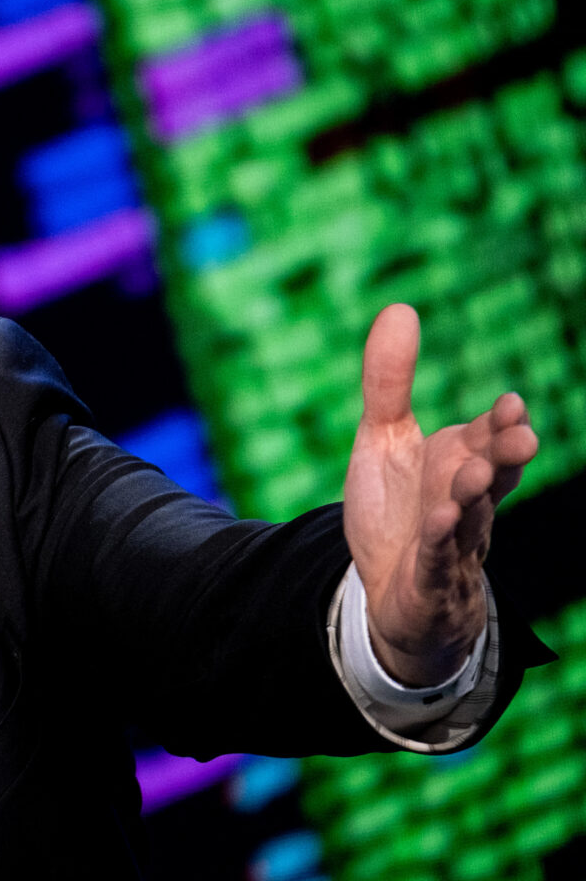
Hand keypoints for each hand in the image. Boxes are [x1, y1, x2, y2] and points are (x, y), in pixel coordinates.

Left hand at [343, 304, 537, 685]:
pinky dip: (439, 543)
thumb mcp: (382, 439)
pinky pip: (437, 561)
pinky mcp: (428, 580)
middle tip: (518, 434)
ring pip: (470, 519)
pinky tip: (437, 522)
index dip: (501, 424)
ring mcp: (452, 544)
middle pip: (493, 477)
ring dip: (473, 497)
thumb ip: (388, 382)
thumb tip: (399, 308)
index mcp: (460, 464)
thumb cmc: (397, 508)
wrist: (390, 591)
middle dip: (506, 456)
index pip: (490, 439)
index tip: (510, 403)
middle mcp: (464, 502)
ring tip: (473, 472)